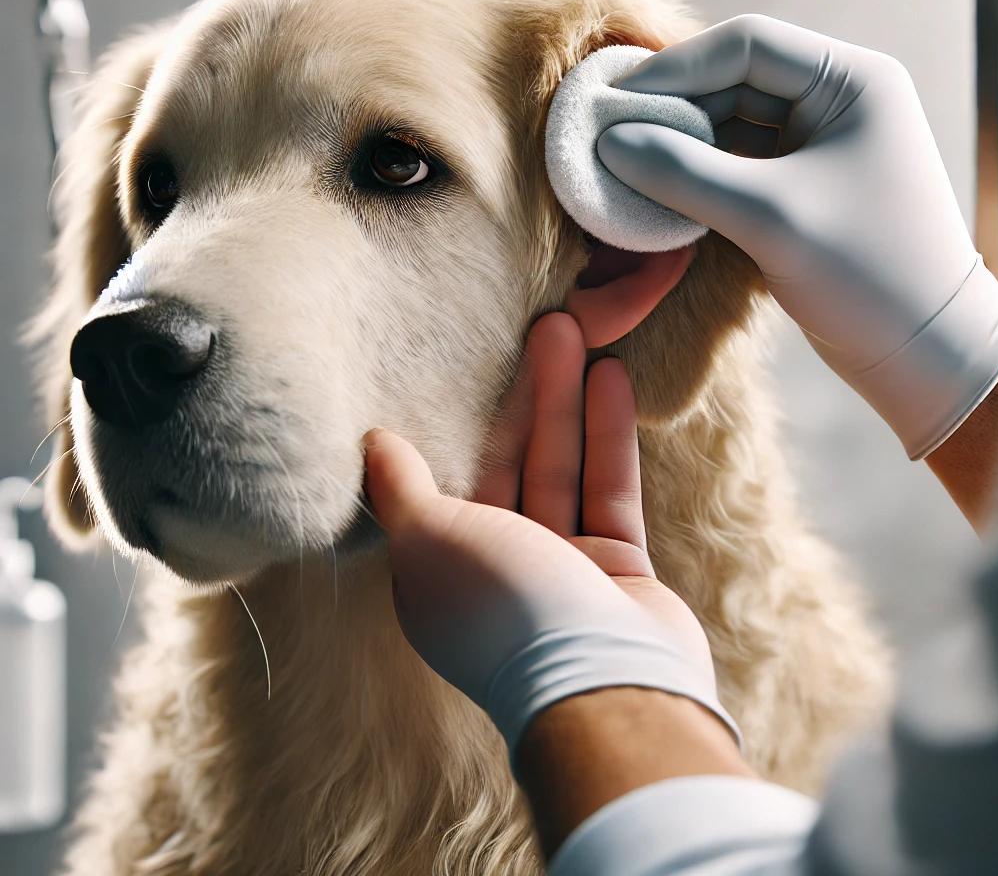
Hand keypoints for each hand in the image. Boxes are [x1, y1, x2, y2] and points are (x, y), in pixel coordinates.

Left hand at [363, 312, 737, 761]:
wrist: (601, 682)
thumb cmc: (498, 609)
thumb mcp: (427, 541)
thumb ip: (400, 488)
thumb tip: (372, 442)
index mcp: (442, 570)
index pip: (448, 479)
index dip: (460, 420)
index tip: (468, 362)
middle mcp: (499, 567)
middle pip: (511, 463)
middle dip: (524, 395)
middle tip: (539, 323)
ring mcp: (561, 567)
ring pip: (561, 465)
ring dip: (567, 399)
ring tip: (574, 330)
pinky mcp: (617, 565)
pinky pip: (607, 485)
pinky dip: (608, 434)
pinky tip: (611, 376)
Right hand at [597, 14, 997, 459]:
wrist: (921, 349)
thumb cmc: (865, 273)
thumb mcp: (767, 216)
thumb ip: (683, 173)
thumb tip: (609, 142)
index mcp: (850, 81)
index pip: (746, 46)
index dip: (674, 69)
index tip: (616, 102)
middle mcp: (836, 102)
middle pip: (733, 82)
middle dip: (671, 109)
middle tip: (610, 135)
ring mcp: (818, 147)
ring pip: (730, 126)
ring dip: (680, 144)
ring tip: (624, 163)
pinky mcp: (801, 190)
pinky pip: (735, 166)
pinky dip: (696, 176)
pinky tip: (656, 191)